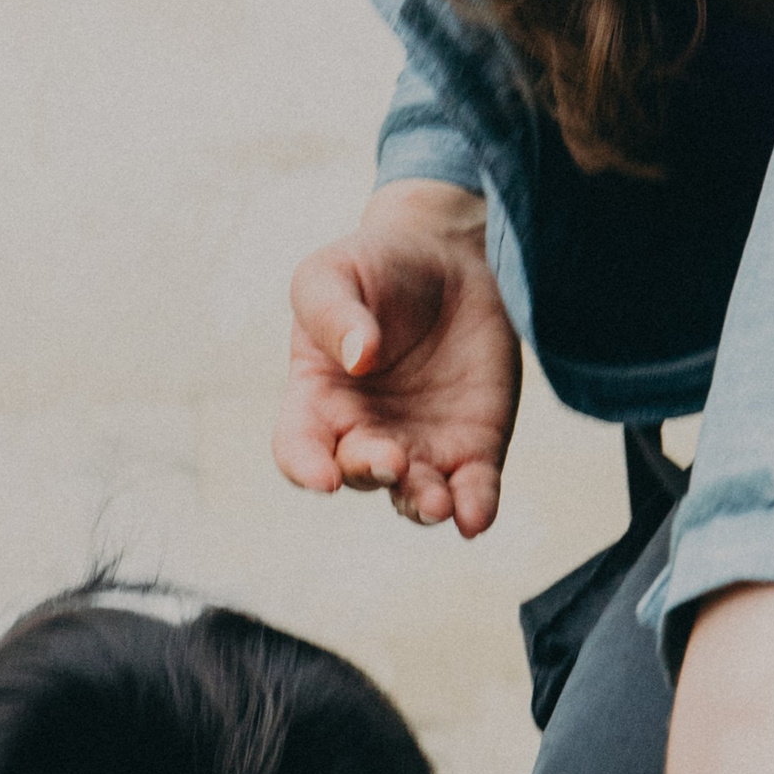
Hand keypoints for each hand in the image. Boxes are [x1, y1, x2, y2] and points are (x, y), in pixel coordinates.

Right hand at [274, 182, 520, 535]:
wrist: (450, 257)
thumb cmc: (376, 266)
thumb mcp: (334, 273)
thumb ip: (334, 312)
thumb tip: (358, 357)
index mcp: (319, 400)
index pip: (298, 448)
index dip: (305, 467)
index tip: (322, 476)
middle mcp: (366, 434)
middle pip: (360, 474)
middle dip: (373, 472)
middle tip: (392, 461)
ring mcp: (422, 446)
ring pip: (415, 495)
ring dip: (423, 506)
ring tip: (437, 504)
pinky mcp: (474, 446)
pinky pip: (473, 488)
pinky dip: (474, 508)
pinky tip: (476, 516)